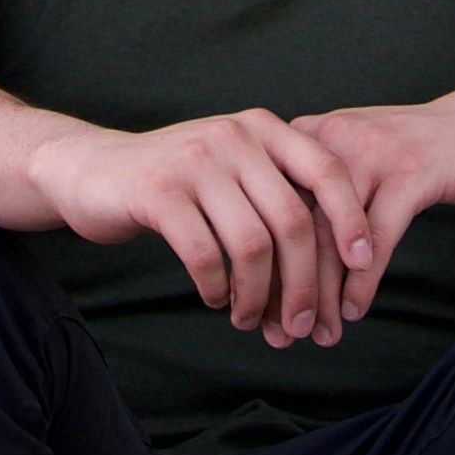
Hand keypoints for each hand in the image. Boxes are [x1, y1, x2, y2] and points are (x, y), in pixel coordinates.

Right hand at [28, 113, 375, 345]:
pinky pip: (206, 255)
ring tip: (250, 320)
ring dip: (257, 296)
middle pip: (293, 220)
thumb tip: (335, 264)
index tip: (362, 264)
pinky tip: (216, 299)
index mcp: (262, 129)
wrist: (91, 171)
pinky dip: (218, 288)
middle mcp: (234, 136)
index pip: (326, 171)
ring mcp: (196, 161)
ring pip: (252, 245)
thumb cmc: (175, 185)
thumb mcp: (231, 172)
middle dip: (303, 283)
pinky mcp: (160, 191)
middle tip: (299, 325)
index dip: (351, 219)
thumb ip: (276, 197)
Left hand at [286, 89, 454, 326]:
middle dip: (288, 288)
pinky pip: (378, 236)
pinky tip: (354, 309)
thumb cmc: (415, 154)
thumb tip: (278, 265)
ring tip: (319, 333)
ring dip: (323, 293)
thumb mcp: (355, 162)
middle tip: (283, 335)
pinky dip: (362, 280)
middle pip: (295, 225)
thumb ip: (318, 199)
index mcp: (309, 137)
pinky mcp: (412, 173)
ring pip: (331, 235)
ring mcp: (372, 153)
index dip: (263, 267)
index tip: (260, 314)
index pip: (270, 209)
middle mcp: (333, 139)